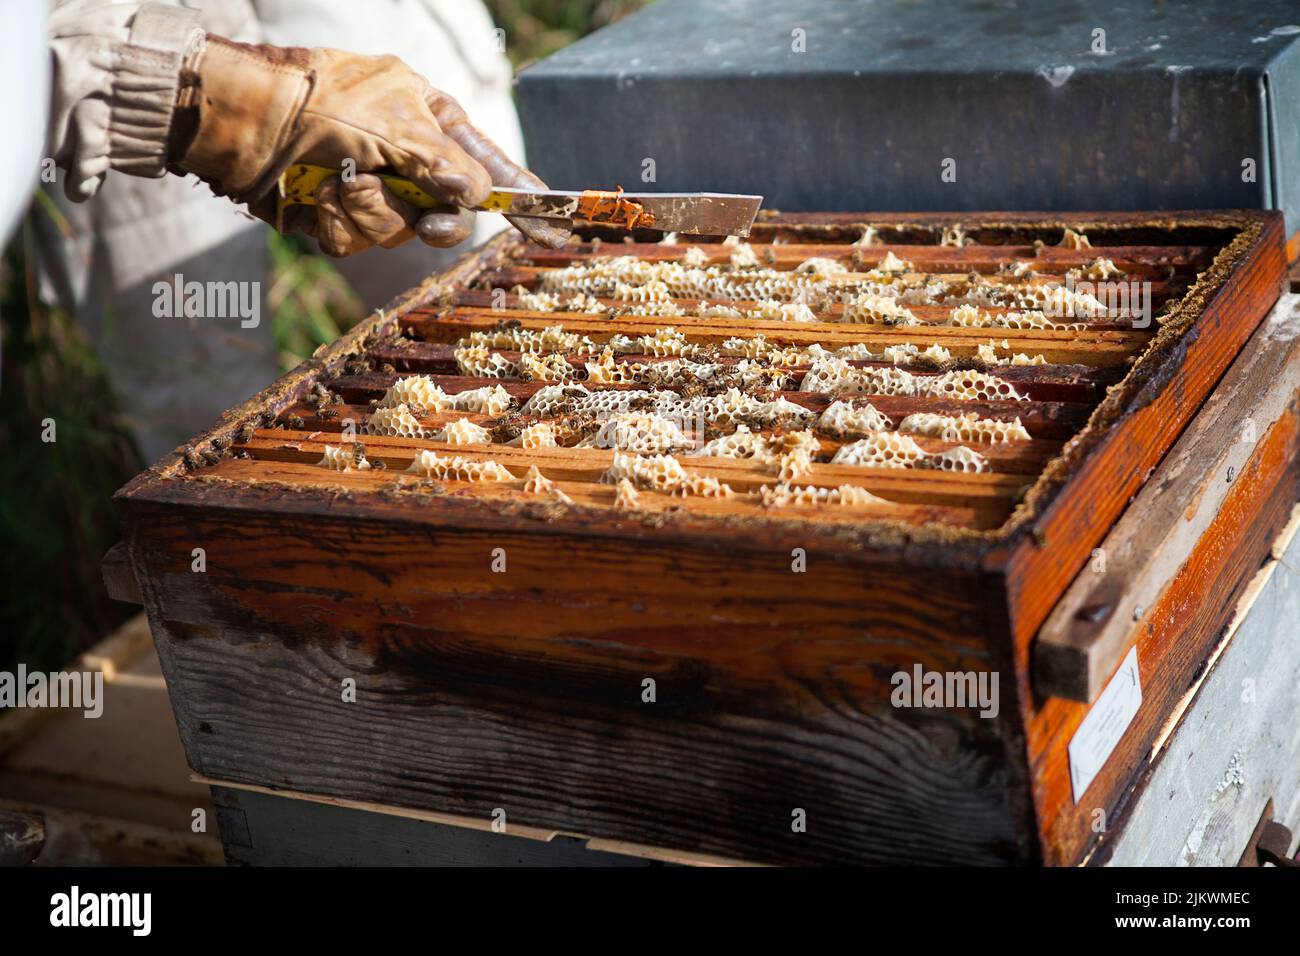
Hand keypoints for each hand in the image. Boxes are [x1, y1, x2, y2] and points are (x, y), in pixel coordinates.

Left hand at [173, 37, 569, 254]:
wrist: (248, 124)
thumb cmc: (325, 106)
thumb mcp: (401, 128)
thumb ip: (449, 166)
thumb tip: (479, 196)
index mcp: (430, 120)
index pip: (487, 164)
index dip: (517, 194)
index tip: (549, 221)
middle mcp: (405, 156)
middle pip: (448, 214)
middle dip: (434, 221)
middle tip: (427, 221)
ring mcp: (371, 187)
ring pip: (398, 231)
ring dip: (370, 211)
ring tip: (339, 179)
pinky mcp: (336, 215)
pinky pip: (357, 240)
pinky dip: (338, 221)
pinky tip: (317, 195)